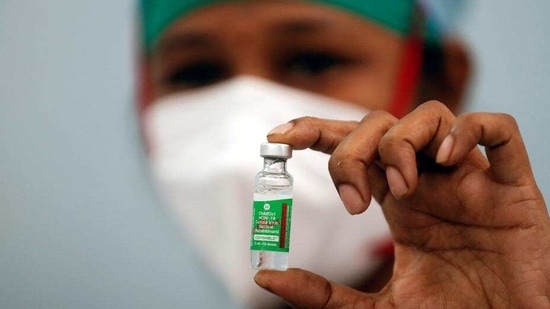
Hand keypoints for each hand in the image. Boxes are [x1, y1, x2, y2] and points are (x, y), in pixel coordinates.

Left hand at [255, 101, 549, 307]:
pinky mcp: (514, 187)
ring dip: (401, 143)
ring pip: (431, 115)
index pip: (351, 142)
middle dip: (352, 149)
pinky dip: (468, 130)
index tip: (277, 138)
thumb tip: (266, 278)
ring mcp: (470, 178)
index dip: (314, 129)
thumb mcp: (375, 307)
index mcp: (396, 198)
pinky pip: (498, 129)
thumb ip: (322, 293)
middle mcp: (429, 179)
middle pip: (380, 125)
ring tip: (400, 189)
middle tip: (353, 199)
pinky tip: (445, 159)